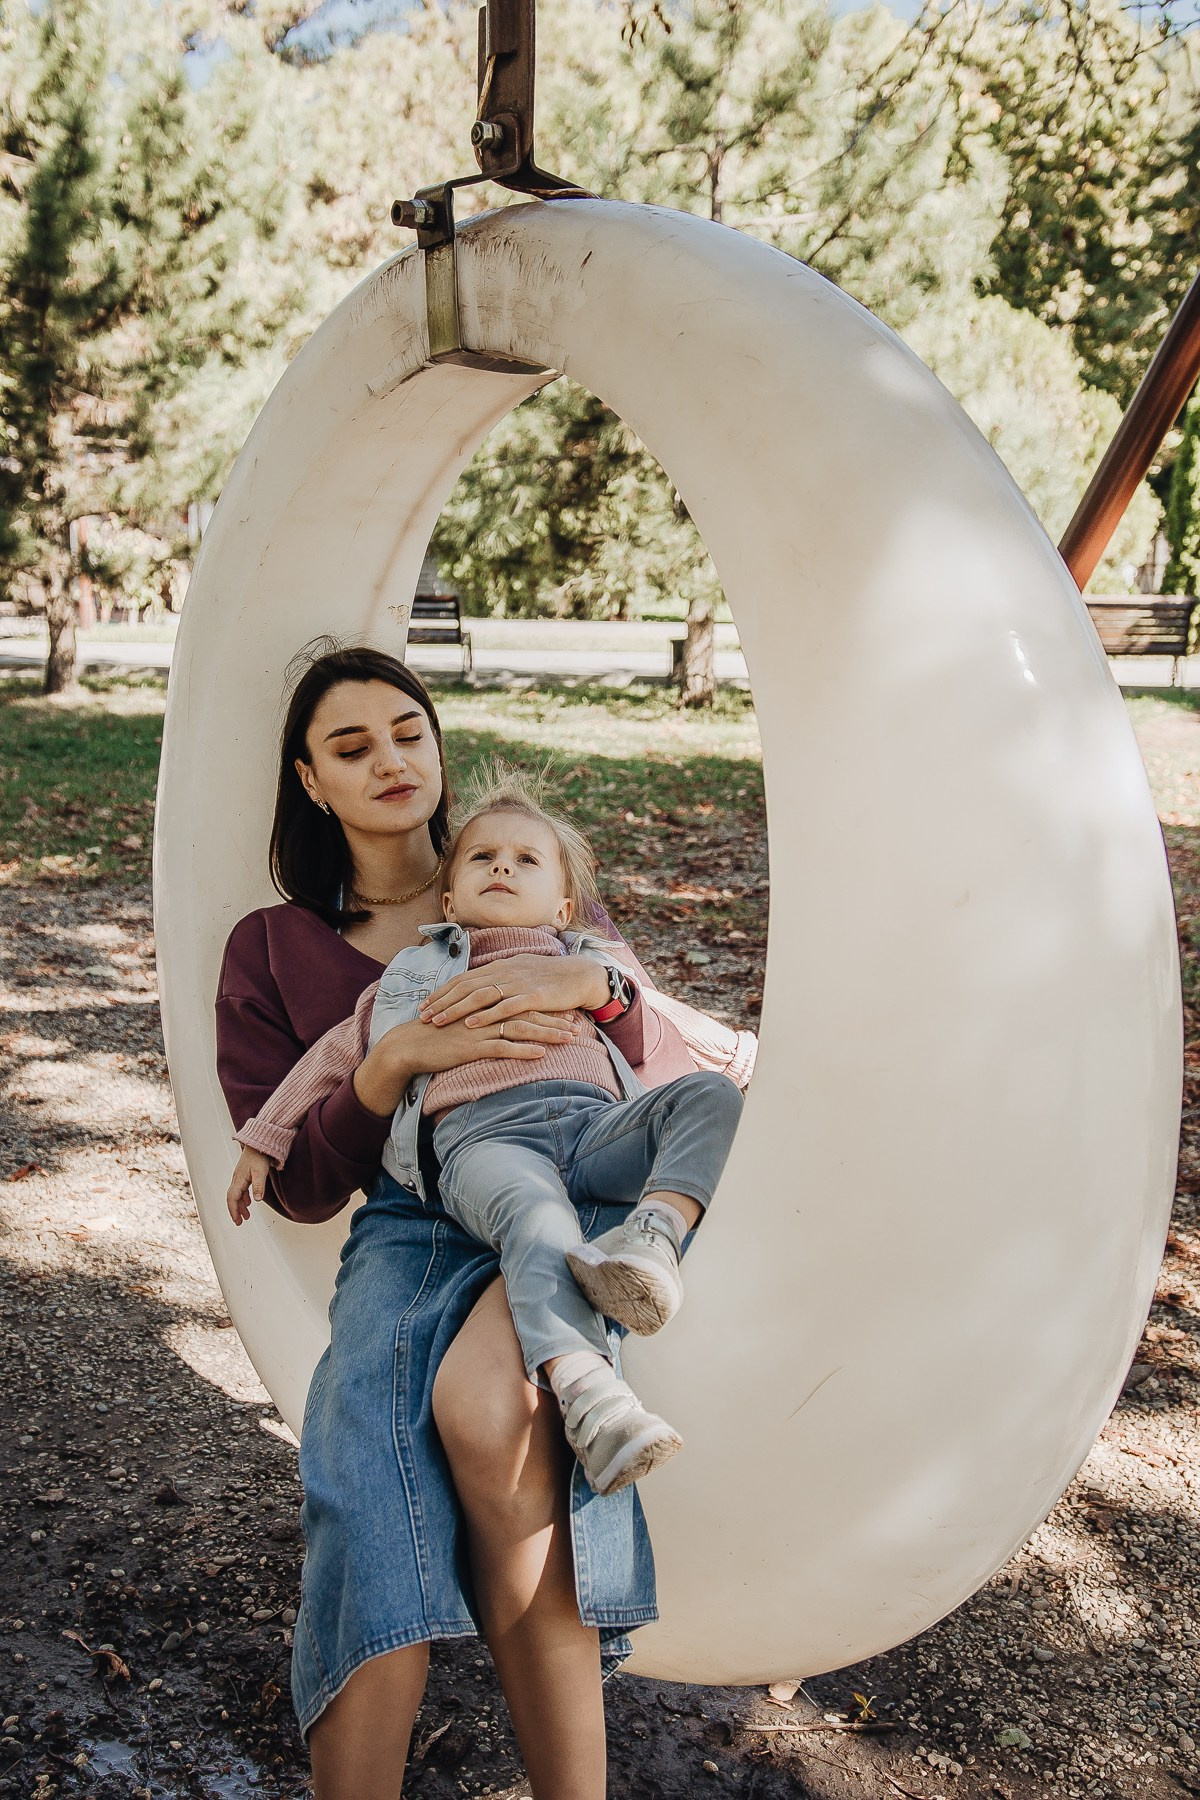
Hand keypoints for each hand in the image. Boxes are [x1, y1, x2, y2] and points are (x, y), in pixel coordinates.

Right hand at [227, 1146, 272, 1225]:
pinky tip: (249, 1202)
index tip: (236, 1220)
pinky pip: (241, 1190)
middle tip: (239, 1222)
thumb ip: (259, 1186)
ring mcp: (240, 1177)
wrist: (258, 1143)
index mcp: (238, 1180)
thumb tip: (257, 1200)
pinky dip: (244, 1198)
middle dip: (235, 1211)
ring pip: (237, 1195)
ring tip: (246, 1216)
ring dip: (240, 1206)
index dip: (233, 1210)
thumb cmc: (259, 1156)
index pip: (232, 1199)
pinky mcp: (245, 1175)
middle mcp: (237, 1179)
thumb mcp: (260, 1172)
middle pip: (232, 1198)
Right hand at [353, 1008, 580, 1118]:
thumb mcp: (464, 1020)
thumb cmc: (436, 1035)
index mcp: (484, 1003)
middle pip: (527, 1012)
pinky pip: (502, 1047)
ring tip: (569, 1039)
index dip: (545, 1007)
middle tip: (576, 1025)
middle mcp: (485, 1012)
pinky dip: (523, 1050)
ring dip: (547, 1033)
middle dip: (554, 1019)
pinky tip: (541, 1055)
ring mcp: (479, 1028)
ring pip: (521, 1028)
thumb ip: (484, 1016)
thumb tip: (503, 1021)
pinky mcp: (472, 1046)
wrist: (409, 1045)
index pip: (521, 1002)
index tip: (565, 1012)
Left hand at [419, 953, 609, 1027]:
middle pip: (465, 986)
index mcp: (500, 966)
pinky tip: (471, 1024)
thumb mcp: (520, 974)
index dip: (442, 992)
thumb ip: (499, 980)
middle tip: (422, 1015)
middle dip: (442, 1001)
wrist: (580, 975)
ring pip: (480, 995)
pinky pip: (505, 1007)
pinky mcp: (533, 996)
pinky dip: (486, 1015)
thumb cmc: (550, 978)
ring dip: (456, 1009)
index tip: (424, 1004)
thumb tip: (480, 988)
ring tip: (438, 1021)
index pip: (463, 979)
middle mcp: (505, 971)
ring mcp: (518, 983)